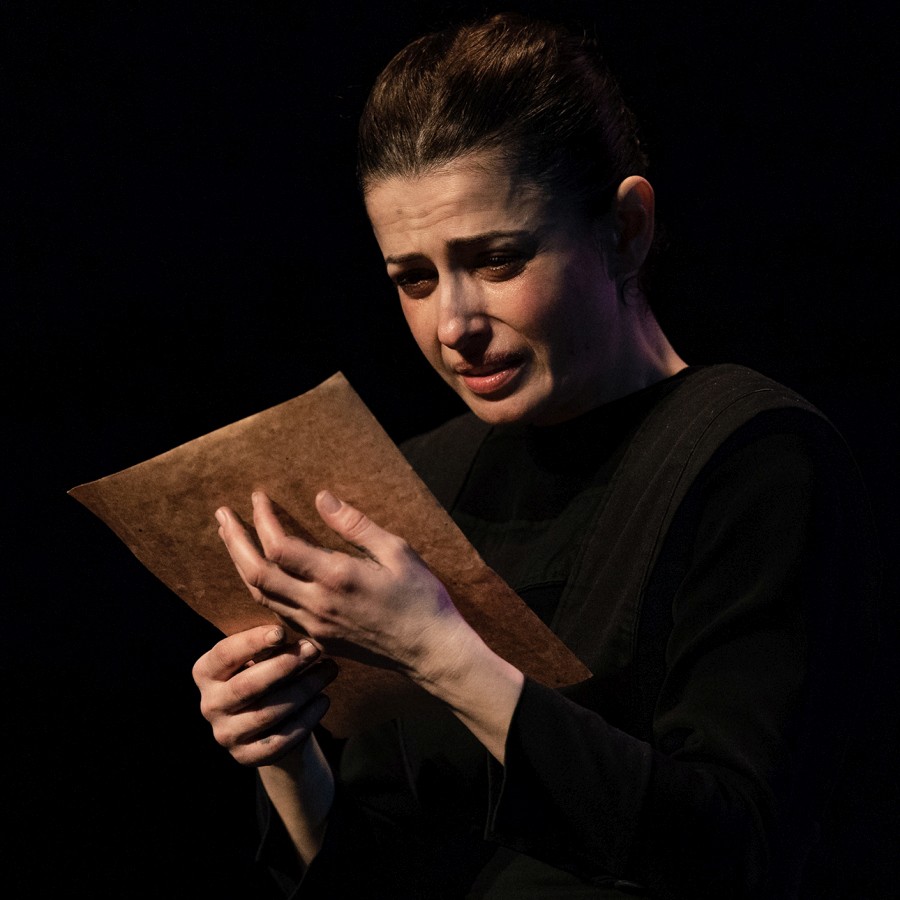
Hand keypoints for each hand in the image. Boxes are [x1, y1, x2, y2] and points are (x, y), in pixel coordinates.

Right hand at [192, 623, 337, 766]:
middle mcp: (209, 705)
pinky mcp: (245, 757)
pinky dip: (306, 718)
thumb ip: (271, 644)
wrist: (271, 724)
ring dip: (304, 689)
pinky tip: (323, 700)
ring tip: (329, 671)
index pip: (225, 654)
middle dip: (285, 665)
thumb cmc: (267, 675)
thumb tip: (298, 633)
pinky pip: (280, 739)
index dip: (252, 642)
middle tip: (314, 649)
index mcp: (206, 672)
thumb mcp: (262, 656)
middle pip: (247, 685)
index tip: (282, 632)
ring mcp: (225, 735)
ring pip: (268, 712)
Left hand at [214, 490, 469, 682]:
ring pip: (261, 596)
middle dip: (234, 541)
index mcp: (336, 577)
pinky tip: (259, 573)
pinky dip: (260, 588)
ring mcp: (315, 627)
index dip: (262, 519)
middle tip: (222, 515)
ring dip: (241, 564)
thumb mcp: (397, 551)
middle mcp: (317, 605)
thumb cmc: (421, 597)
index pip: (279, 546)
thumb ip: (355, 525)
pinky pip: (277, 613)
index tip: (258, 497)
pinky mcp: (319, 641)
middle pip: (256, 574)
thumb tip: (322, 498)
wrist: (430, 651)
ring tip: (231, 538)